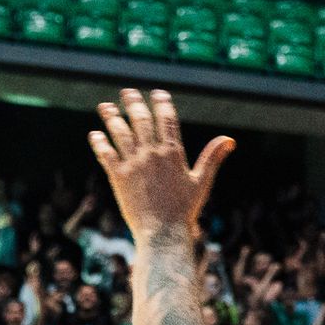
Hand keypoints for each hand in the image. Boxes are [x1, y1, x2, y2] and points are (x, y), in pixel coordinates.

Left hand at [88, 89, 233, 239]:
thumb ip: (212, 158)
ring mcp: (133, 164)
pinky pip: (106, 153)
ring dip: (112, 117)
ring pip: (120, 132)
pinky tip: (95, 134)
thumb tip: (230, 140)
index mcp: (173, 153)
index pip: (167, 119)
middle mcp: (152, 153)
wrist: (163, 233)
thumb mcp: (201, 182)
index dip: (161, 104)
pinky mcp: (118, 176)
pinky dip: (99, 142)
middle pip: (141, 120)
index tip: (157, 93)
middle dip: (133, 103)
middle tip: (127, 92)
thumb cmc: (184, 210)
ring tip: (105, 107)